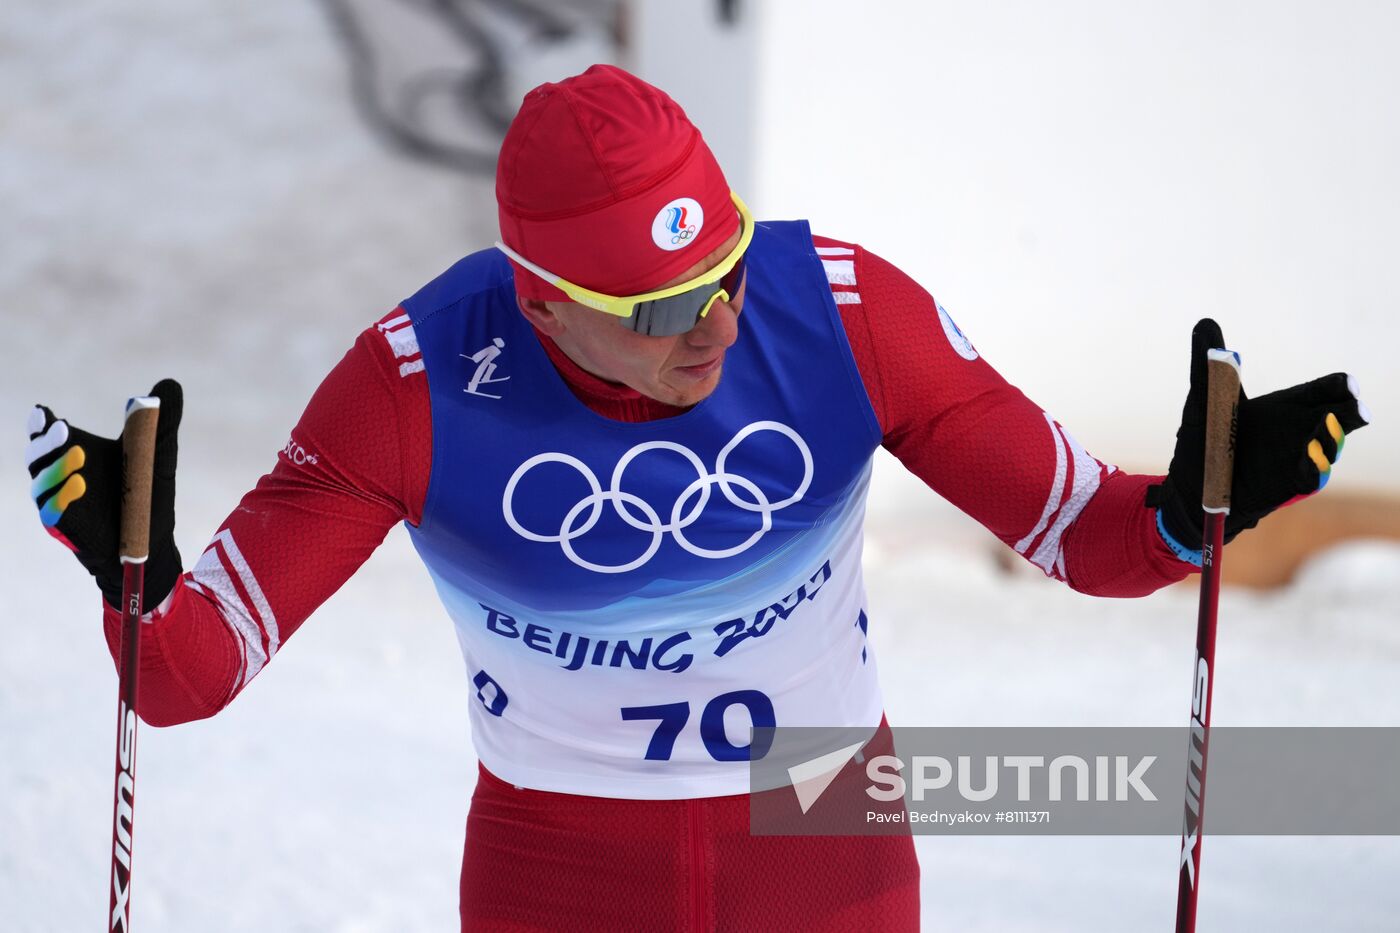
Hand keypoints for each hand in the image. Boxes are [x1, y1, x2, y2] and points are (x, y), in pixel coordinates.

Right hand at [26, 380, 183, 611]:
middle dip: (46, 443)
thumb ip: (158, 423)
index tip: (43, 413)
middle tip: (64, 430)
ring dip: (55, 470)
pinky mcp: (67, 526)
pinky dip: (62, 499)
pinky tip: (80, 485)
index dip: (40, 423)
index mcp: (76, 451)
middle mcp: (61, 475)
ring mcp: (60, 501)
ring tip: (79, 455)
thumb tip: (169, 384)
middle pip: (37, 456)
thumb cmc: (147, 494)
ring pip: (42, 484)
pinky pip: (55, 512)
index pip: (47, 434)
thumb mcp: (158, 456)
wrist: (152, 539)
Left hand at [1149, 319, 1370, 559]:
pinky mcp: (1287, 484)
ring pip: (1329, 447)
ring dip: (1329, 439)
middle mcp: (1302, 429)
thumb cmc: (1206, 436)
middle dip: (1349, 412)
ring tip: (1322, 427)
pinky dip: (1311, 468)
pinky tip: (1307, 459)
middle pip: (1341, 417)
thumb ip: (1208, 365)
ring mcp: (1299, 458)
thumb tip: (1204, 322)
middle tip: (1352, 408)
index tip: (1345, 385)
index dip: (1340, 386)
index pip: (1327, 390)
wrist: (1193, 484)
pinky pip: (1310, 476)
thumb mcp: (1204, 399)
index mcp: (1289, 404)